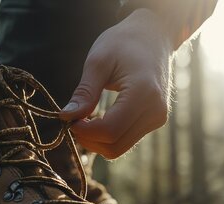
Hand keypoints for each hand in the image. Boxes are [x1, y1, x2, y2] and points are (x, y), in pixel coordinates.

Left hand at [60, 9, 173, 158]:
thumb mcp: (98, 61)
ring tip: (84, 120)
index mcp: (143, 93)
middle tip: (73, 121)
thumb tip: (65, 117)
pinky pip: (126, 140)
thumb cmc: (124, 42)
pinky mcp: (155, 121)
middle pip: (115, 145)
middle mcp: (155, 111)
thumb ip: (84, 92)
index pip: (110, 130)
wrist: (154, 35)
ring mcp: (157, 118)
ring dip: (97, 141)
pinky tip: (98, 119)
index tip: (69, 120)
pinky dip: (108, 137)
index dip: (84, 131)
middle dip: (89, 139)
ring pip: (120, 148)